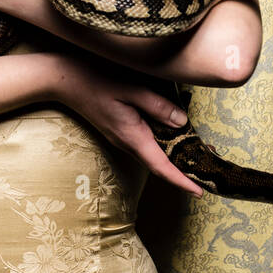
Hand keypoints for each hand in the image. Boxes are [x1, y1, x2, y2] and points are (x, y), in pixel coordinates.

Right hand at [48, 53, 203, 197]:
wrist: (63, 80)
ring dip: (175, 157)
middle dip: (184, 170)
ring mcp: (121, 138)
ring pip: (153, 154)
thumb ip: (157, 106)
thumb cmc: (95, 80)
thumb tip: (182, 122)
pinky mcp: (119, 130)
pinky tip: (174, 134)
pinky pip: (146, 143)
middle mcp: (127, 142)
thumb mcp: (130, 89)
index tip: (200, 192)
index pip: (161, 166)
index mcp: (131, 136)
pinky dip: (163, 144)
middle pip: (160, 164)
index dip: (182, 181)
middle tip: (209, 168)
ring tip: (198, 152)